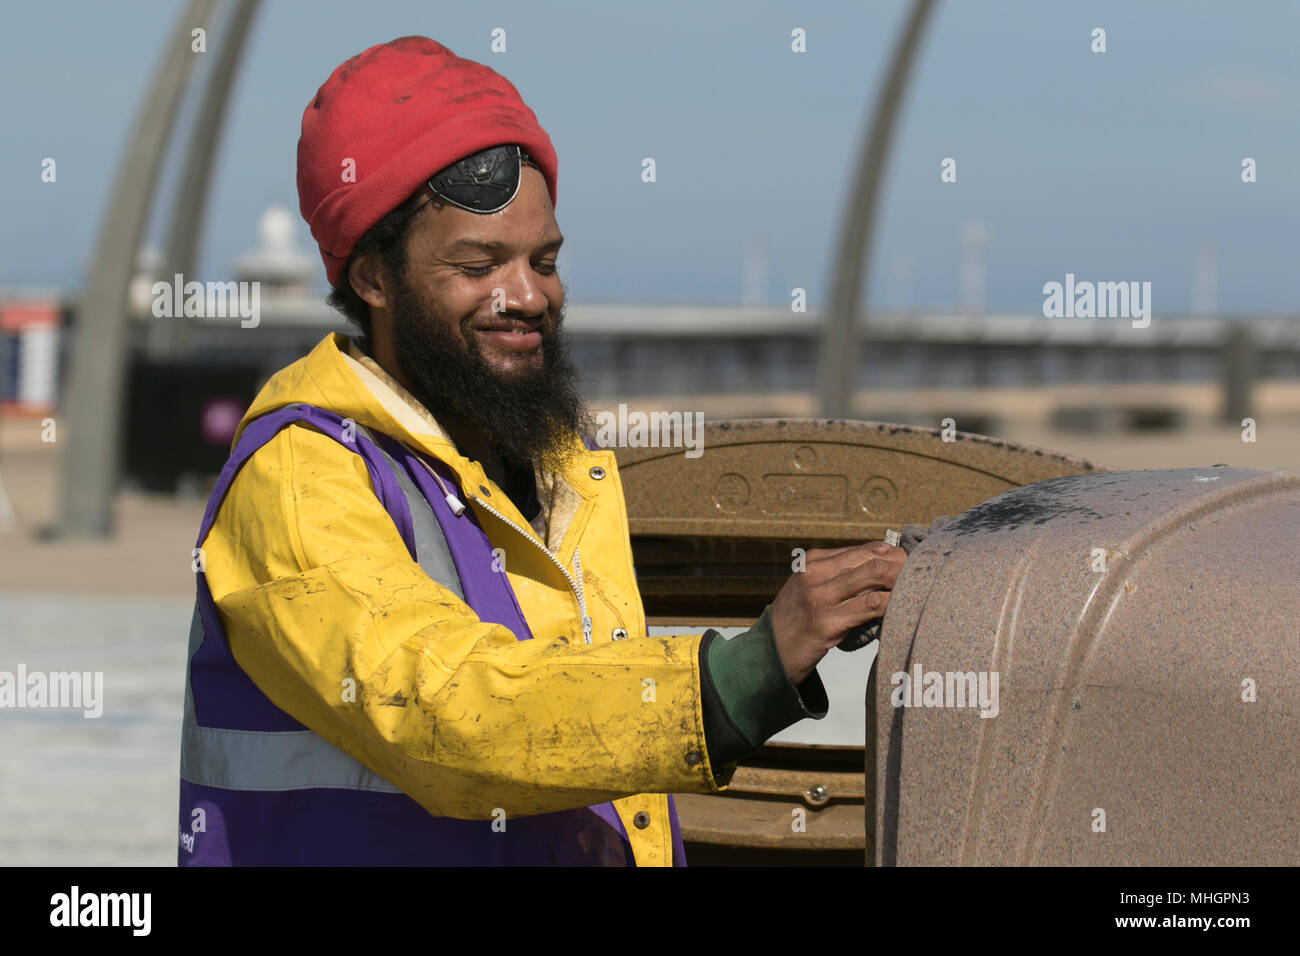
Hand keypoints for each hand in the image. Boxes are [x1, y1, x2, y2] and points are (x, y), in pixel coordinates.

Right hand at [768, 541, 906, 684]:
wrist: (769, 653)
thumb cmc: (798, 622)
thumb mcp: (812, 589)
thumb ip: (840, 576)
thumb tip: (885, 566)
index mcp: (813, 560)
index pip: (865, 549)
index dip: (894, 556)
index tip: (912, 567)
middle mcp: (815, 573)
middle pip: (872, 559)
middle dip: (902, 567)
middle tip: (923, 579)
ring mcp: (819, 596)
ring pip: (873, 576)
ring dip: (901, 582)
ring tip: (918, 591)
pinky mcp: (826, 621)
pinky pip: (869, 606)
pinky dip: (890, 604)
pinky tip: (902, 610)